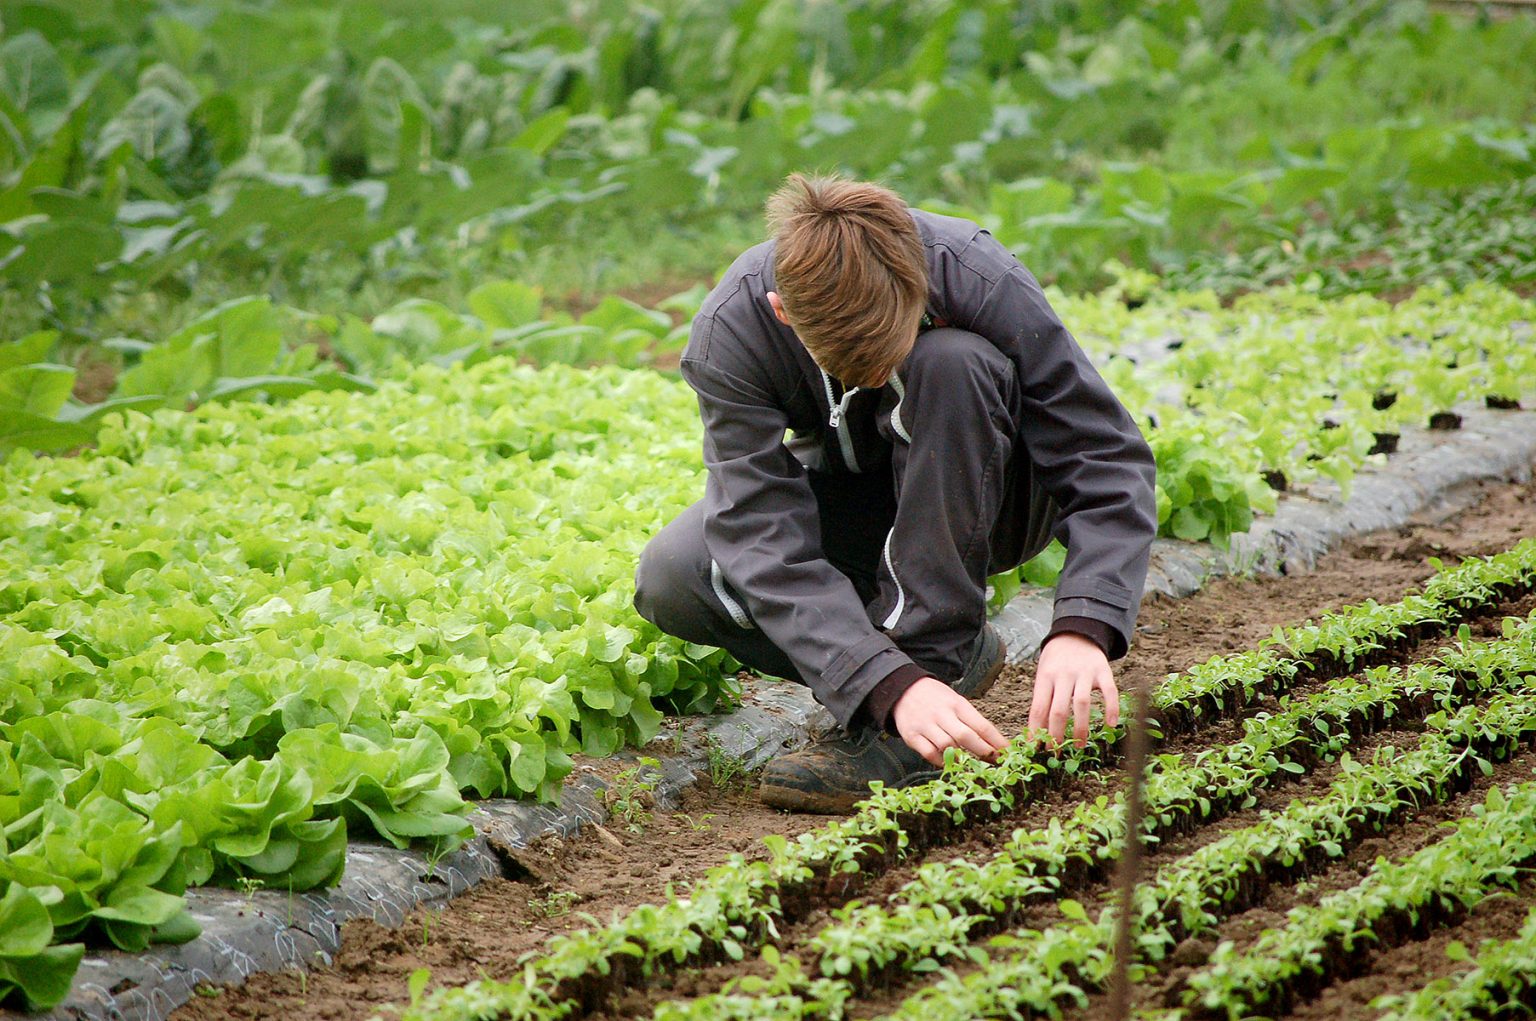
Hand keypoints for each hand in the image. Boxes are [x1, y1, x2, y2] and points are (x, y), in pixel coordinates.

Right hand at [891, 677, 1007, 767]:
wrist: (903, 689)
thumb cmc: (936, 698)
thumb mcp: (956, 701)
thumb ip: (971, 720)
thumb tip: (993, 743)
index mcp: (957, 704)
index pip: (981, 724)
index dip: (996, 741)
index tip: (1008, 753)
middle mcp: (942, 714)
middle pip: (966, 736)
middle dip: (983, 752)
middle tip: (995, 762)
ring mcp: (926, 725)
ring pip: (947, 746)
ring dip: (962, 758)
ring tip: (973, 766)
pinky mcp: (912, 736)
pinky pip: (929, 754)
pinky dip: (941, 761)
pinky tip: (949, 763)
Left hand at [1028, 633, 1119, 747]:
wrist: (1077, 633)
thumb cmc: (1056, 661)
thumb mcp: (1044, 675)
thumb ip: (1043, 699)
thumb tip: (1036, 733)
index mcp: (1045, 677)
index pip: (1038, 708)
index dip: (1036, 730)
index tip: (1036, 749)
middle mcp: (1064, 674)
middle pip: (1059, 709)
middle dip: (1056, 735)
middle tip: (1056, 754)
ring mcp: (1084, 672)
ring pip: (1082, 703)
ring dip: (1080, 728)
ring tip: (1078, 747)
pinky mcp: (1103, 671)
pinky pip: (1109, 691)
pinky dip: (1111, 708)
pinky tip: (1111, 725)